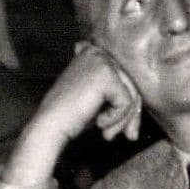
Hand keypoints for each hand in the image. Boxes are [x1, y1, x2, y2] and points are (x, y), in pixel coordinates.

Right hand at [0, 46, 140, 188]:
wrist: (50, 127)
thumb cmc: (71, 117)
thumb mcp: (96, 98)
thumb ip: (116, 91)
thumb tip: (140, 104)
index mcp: (93, 53)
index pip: (123, 78)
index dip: (127, 104)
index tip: (127, 127)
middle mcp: (98, 52)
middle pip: (131, 85)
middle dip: (131, 114)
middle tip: (130, 136)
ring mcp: (102, 61)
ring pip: (131, 93)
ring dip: (124, 119)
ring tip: (108, 134)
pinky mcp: (106, 75)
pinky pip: (126, 101)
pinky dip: (117, 118)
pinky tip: (98, 123)